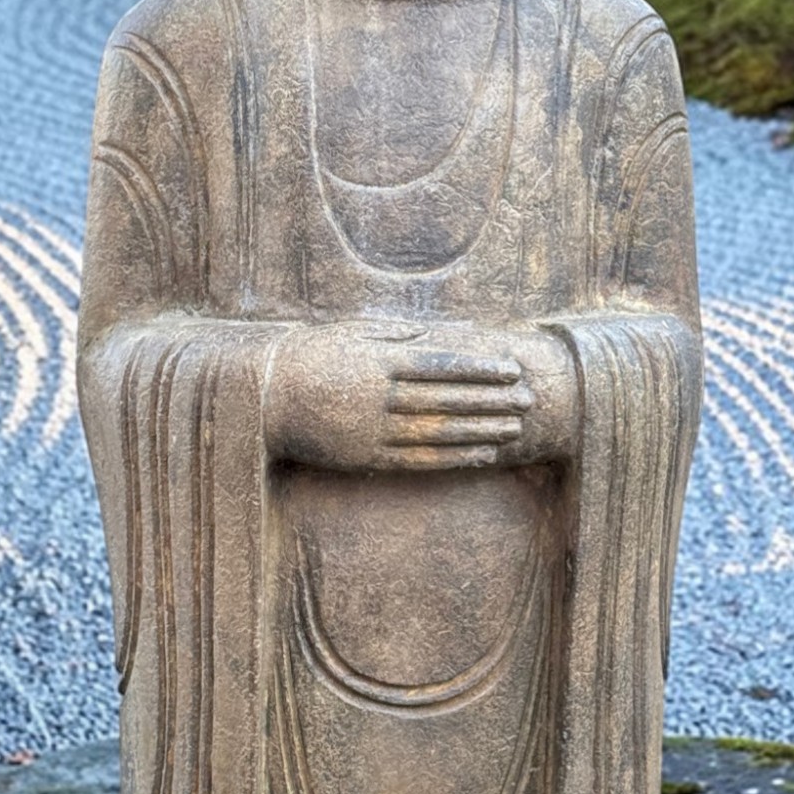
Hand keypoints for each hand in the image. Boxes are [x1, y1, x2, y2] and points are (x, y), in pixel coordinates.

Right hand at [263, 321, 576, 471]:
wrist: (264, 400)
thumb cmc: (311, 357)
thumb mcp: (351, 333)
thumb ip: (396, 334)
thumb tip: (439, 333)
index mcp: (379, 362)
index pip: (443, 365)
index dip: (481, 368)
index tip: (512, 370)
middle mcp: (381, 398)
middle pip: (449, 400)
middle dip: (492, 399)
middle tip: (529, 399)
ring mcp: (375, 431)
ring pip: (440, 433)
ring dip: (483, 430)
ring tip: (515, 427)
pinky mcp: (368, 458)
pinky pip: (421, 461)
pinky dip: (456, 458)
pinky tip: (483, 454)